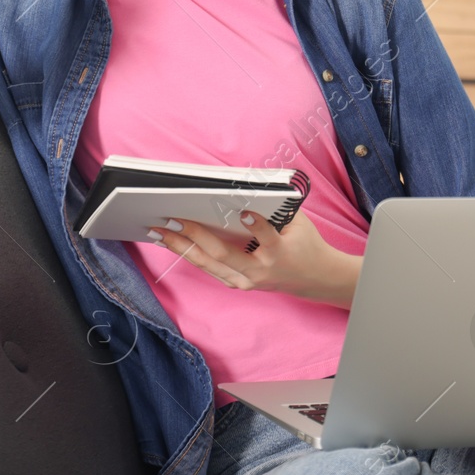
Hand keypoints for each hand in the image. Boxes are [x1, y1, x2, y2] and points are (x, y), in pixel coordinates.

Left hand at [146, 209, 361, 308]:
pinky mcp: (238, 285)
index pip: (266, 237)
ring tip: (160, 232)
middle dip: (194, 235)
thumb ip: (276, 209)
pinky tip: (172, 243)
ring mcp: (246, 281)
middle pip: (222, 254)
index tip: (242, 211)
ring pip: (208, 264)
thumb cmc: (305, 244)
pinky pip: (209, 269)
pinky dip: (189, 254)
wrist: (314, 279)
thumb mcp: (299, 223)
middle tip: (172, 219)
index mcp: (279, 252)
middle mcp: (259, 271)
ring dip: (181, 247)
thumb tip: (245, 189)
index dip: (255, 225)